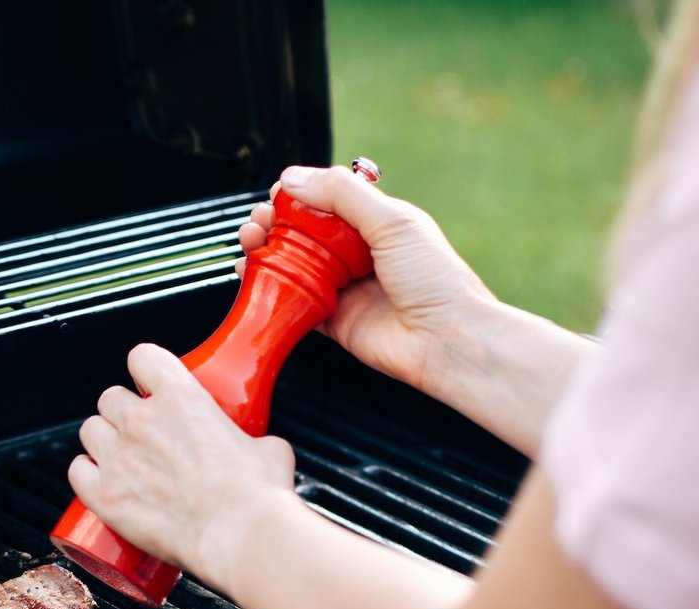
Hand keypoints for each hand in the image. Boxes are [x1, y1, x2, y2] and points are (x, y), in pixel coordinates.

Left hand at [68, 343, 298, 591]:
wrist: (240, 536)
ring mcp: (120, 457)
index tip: (151, 384)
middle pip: (110, 397)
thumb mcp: (267, 448)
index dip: (145, 370)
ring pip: (89, 430)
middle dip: (124, 412)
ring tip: (123, 461)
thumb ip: (253, 439)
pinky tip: (102, 482)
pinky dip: (87, 474)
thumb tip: (258, 450)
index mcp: (181, 397)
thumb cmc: (256, 495)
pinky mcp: (105, 496)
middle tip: (144, 435)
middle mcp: (142, 421)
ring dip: (103, 441)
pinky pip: (77, 471)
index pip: (143, 358)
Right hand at [238, 165, 497, 402]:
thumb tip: (293, 178)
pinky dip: (270, 289)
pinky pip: (293, 302)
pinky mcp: (331, 321)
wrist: (447, 341)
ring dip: (265, 252)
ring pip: (292, 265)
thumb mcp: (392, 221)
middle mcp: (357, 254)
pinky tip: (254, 277)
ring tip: (250, 243)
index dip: (297, 196)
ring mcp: (342, 287)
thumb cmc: (436, 280)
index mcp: (376, 223)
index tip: (276, 195)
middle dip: (274, 223)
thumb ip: (342, 194)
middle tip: (259, 222)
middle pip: (302, 232)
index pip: (327, 201)